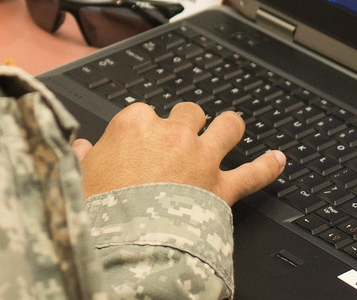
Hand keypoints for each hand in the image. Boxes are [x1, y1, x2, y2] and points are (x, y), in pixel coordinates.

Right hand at [72, 101, 284, 203]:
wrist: (129, 244)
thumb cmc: (102, 212)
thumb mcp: (79, 178)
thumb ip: (81, 158)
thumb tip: (78, 148)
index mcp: (134, 125)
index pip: (142, 112)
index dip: (143, 127)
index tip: (138, 141)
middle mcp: (172, 134)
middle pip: (187, 112)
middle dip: (185, 121)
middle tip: (179, 136)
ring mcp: (200, 158)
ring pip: (226, 127)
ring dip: (229, 127)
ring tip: (231, 127)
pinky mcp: (221, 187)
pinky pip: (253, 173)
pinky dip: (267, 166)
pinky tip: (278, 160)